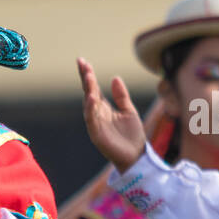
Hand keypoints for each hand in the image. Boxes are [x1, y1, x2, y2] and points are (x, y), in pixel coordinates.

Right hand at [78, 57, 145, 171]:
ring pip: (89, 104)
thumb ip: (121, 96)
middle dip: (85, 78)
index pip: (94, 88)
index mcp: (104, 108)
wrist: (136, 156)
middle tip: (81, 63)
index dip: (88, 75)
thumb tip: (114, 78)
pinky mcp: (97, 134)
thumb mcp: (129, 111)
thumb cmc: (132, 136)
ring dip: (88, 89)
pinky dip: (90, 108)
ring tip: (89, 75)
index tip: (83, 61)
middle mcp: (97, 114)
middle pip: (89, 92)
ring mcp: (95, 124)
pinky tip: (92, 97)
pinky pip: (91, 119)